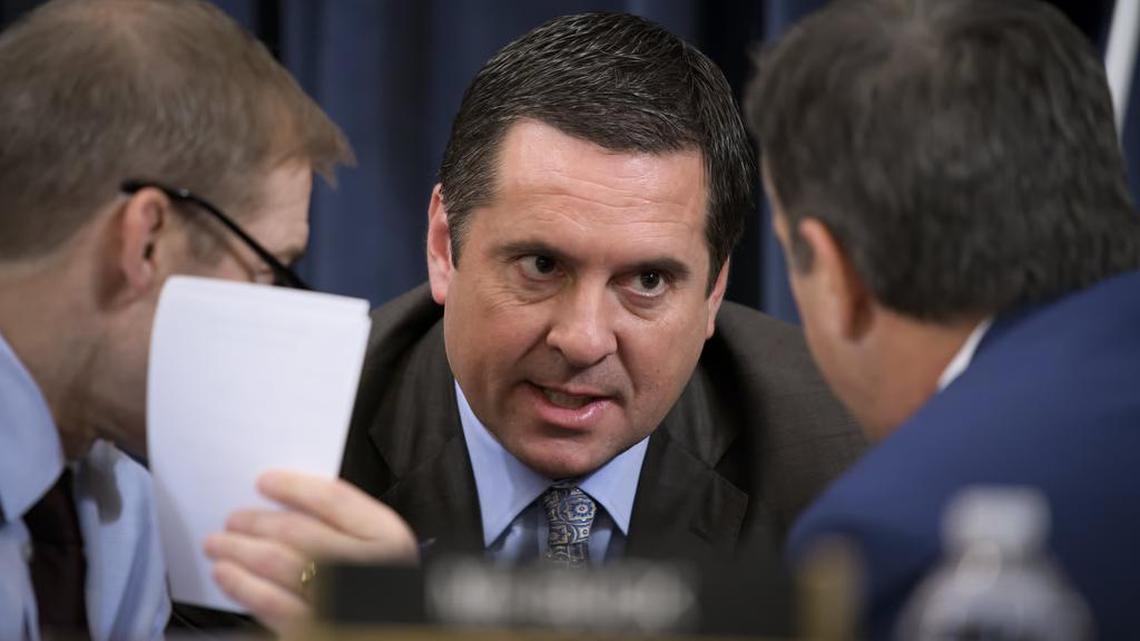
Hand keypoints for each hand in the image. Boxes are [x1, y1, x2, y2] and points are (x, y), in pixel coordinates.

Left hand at [204, 470, 417, 633]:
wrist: (392, 632)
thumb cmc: (378, 587)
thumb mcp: (381, 550)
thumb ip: (349, 527)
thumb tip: (290, 504)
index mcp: (388, 539)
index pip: (335, 500)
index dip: (295, 487)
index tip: (266, 481)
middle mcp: (365, 567)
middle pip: (300, 532)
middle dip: (258, 521)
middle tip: (233, 518)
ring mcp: (339, 600)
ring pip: (279, 565)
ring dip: (240, 550)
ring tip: (219, 544)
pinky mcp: (315, 629)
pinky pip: (271, 604)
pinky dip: (242, 586)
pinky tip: (227, 575)